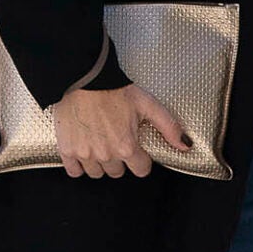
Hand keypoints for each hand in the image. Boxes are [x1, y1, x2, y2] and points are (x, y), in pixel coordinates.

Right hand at [52, 83, 189, 178]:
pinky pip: (75, 171)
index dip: (141, 160)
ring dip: (101, 163)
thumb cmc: (114, 90)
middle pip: (117, 172)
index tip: (137, 150)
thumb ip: (169, 127)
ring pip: (97, 173)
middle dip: (120, 160)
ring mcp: (85, 154)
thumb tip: (186, 146)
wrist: (83, 78)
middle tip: (117, 142)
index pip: (140, 170)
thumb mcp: (148, 104)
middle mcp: (106, 155)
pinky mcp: (67, 150)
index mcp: (126, 146)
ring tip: (101, 144)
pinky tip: (84, 151)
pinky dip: (79, 165)